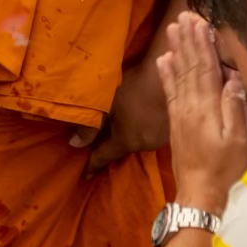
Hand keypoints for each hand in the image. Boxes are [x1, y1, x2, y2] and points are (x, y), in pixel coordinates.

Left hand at [70, 43, 171, 175]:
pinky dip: (141, 130)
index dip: (94, 164)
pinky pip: (150, 135)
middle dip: (112, 147)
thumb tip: (74, 144)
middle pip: (123, 149)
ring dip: (129, 136)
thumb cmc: (134, 86)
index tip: (87, 175)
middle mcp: (145, 145)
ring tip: (122, 126)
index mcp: (127, 141)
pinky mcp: (172, 130)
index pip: (106, 157)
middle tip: (101, 145)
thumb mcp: (107, 104)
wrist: (169, 71)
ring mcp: (161, 139)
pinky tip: (139, 119)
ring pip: (138, 141)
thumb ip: (90, 127)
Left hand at [157, 12, 246, 209]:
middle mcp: (190, 105)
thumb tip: (234, 79)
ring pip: (178, 74)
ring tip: (173, 28)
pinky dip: (166, 73)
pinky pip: (170, 91)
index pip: (205, 68)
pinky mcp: (176, 120)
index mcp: (207, 108)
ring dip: (177, 49)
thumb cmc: (225, 168)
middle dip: (188, 39)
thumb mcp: (239, 142)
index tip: (201, 22)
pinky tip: (164, 59)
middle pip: (189, 65)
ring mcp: (181, 112)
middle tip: (185, 16)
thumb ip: (235, 109)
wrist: (198, 192)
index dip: (203, 44)